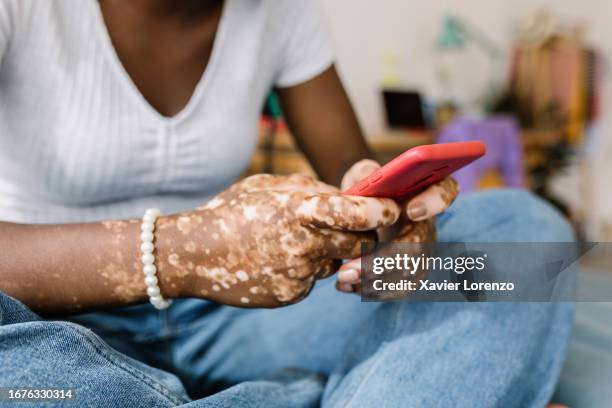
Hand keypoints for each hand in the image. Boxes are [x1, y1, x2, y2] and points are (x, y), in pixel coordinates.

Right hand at [156, 174, 399, 306]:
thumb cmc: (230, 212)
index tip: (391, 211)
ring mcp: (298, 274)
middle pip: (358, 243)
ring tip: (290, 242)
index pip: (354, 213)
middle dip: (360, 235)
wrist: (192, 256)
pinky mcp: (291, 295)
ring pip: (336, 262)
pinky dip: (305, 269)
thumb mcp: (268, 186)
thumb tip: (341, 194)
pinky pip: (314, 280)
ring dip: (327, 252)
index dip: (379, 212)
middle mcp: (303, 244)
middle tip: (350, 226)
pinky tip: (276, 261)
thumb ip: (308, 189)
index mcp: (298, 210)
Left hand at [336, 159, 458, 292]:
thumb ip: (366, 175)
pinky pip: (397, 288)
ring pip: (409, 273)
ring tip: (343, 278)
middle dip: (385, 259)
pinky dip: (369, 289)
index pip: (445, 191)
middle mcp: (427, 224)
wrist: (356, 215)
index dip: (434, 202)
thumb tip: (370, 183)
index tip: (411, 210)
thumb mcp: (360, 176)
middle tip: (351, 268)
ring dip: (374, 280)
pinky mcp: (407, 272)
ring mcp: (420, 250)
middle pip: (420, 245)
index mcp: (423, 192)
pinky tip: (343, 286)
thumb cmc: (363, 190)